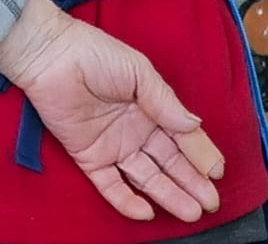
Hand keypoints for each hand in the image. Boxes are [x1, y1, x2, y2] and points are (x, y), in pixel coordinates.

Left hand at [0, 0, 224, 222]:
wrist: (49, 55)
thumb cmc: (94, 54)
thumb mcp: (137, 71)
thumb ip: (164, 100)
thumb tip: (195, 124)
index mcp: (149, 106)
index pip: (181, 135)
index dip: (200, 152)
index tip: (218, 171)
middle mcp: (134, 129)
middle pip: (168, 161)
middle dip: (191, 181)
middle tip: (211, 201)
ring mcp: (113, 145)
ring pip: (146, 177)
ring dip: (168, 194)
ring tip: (191, 212)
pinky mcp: (89, 157)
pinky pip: (110, 185)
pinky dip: (127, 201)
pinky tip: (146, 212)